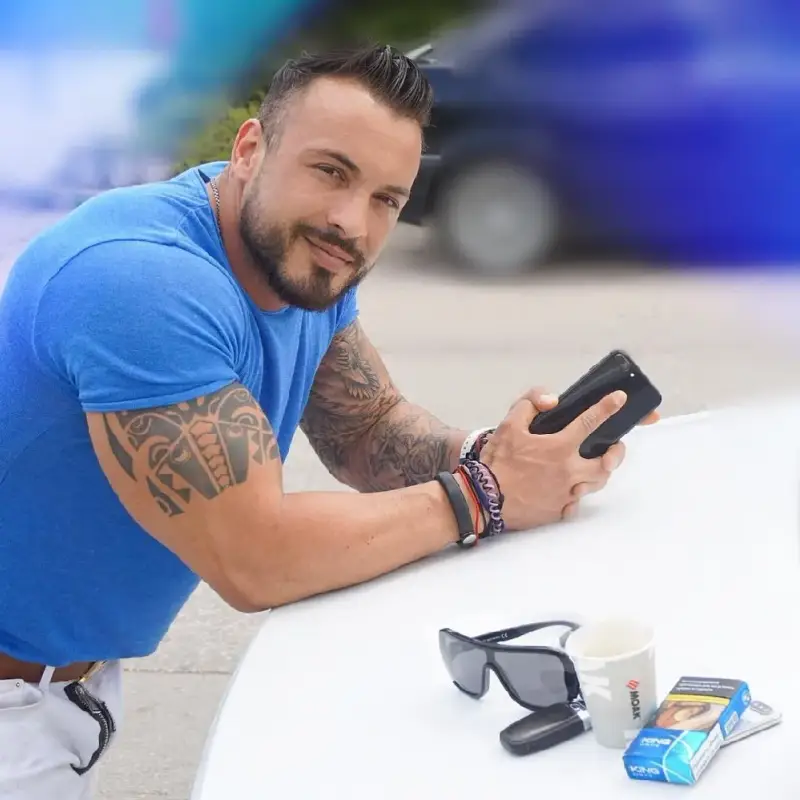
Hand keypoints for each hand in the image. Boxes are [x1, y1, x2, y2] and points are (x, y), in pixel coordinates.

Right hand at [480, 387, 643, 529]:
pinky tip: (568, 492)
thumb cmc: (497, 462)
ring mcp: (565, 494)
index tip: (619, 399)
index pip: (590, 422)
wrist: (484, 499)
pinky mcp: (557, 512)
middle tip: (613, 448)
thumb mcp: (508, 424)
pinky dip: (575, 497)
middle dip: (615, 454)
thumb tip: (553, 401)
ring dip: (597, 474)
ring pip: (595, 485)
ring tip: (589, 468)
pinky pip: (576, 505)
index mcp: (559, 447)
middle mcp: (569, 471)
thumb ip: (530, 404)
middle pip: (606, 463)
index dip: (607, 407)